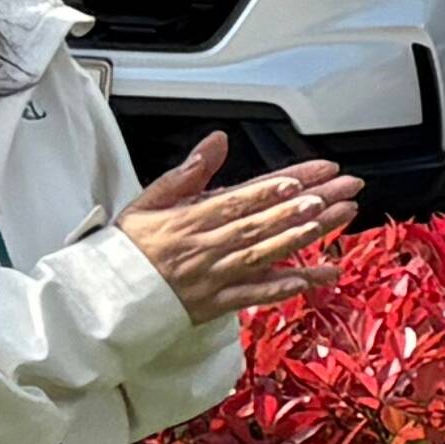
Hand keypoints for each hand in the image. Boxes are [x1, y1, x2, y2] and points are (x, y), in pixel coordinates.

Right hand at [115, 142, 359, 319]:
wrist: (103, 297)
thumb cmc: (128, 248)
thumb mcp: (148, 202)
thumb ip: (187, 172)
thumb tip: (217, 140)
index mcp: (189, 219)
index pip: (239, 200)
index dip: (273, 189)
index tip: (305, 178)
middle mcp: (206, 247)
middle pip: (263, 223)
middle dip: (306, 205)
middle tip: (341, 190)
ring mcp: (214, 276)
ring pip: (266, 254)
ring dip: (305, 236)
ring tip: (338, 217)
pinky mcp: (217, 303)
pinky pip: (256, 295)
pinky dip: (286, 286)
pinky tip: (317, 276)